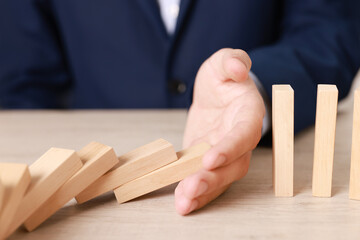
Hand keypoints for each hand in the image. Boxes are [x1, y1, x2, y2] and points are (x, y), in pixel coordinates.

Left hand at [175, 48, 264, 214]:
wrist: (215, 96)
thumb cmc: (222, 79)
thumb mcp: (223, 61)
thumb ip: (232, 60)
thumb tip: (239, 68)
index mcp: (248, 114)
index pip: (243, 134)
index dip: (229, 147)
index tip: (210, 158)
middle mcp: (240, 140)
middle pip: (233, 165)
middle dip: (212, 178)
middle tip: (190, 189)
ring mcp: (226, 154)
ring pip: (221, 178)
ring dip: (203, 192)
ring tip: (183, 202)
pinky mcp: (210, 162)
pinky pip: (208, 181)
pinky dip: (197, 194)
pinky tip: (183, 203)